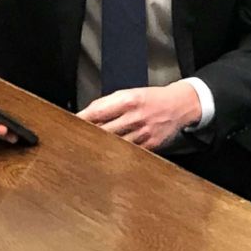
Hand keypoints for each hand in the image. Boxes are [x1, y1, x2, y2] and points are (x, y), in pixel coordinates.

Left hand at [77, 81, 201, 150]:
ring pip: (114, 145)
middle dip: (88, 136)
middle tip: (73, 142)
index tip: (69, 126)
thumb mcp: (130, 93)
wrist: (180, 105)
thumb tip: (86, 115)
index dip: (81, 120)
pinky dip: (116, 154)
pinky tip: (107, 156)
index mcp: (128, 100)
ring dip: (100, 148)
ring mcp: (143, 133)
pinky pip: (128, 152)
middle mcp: (135, 117)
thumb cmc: (152, 99)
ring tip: (87, 152)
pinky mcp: (149, 146)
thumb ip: (108, 103)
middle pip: (103, 131)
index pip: (97, 112)